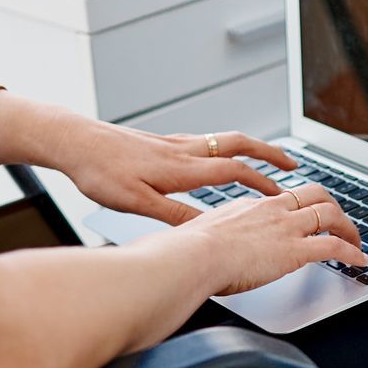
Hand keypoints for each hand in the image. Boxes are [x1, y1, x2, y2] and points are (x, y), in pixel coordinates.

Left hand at [51, 116, 299, 225]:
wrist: (74, 141)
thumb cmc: (100, 172)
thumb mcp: (137, 203)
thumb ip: (176, 215)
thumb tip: (207, 228)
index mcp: (182, 168)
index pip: (235, 170)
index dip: (264, 181)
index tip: (284, 193)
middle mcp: (184, 150)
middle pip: (239, 145)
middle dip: (270, 154)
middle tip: (293, 164)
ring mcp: (174, 143)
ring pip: (224, 139)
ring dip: (251, 148)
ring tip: (266, 159)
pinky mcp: (162, 141)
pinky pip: (205, 141)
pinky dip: (224, 147)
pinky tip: (219, 158)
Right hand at [174, 183, 365, 295]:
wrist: (190, 256)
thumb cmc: (187, 252)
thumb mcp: (203, 237)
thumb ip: (214, 240)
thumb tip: (205, 251)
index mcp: (250, 207)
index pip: (284, 199)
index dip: (301, 206)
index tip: (305, 214)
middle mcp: (272, 210)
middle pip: (315, 194)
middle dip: (332, 207)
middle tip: (340, 223)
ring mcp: (286, 227)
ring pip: (330, 215)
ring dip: (349, 228)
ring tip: (357, 241)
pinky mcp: (295, 249)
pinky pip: (334, 246)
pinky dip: (352, 252)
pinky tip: (360, 260)